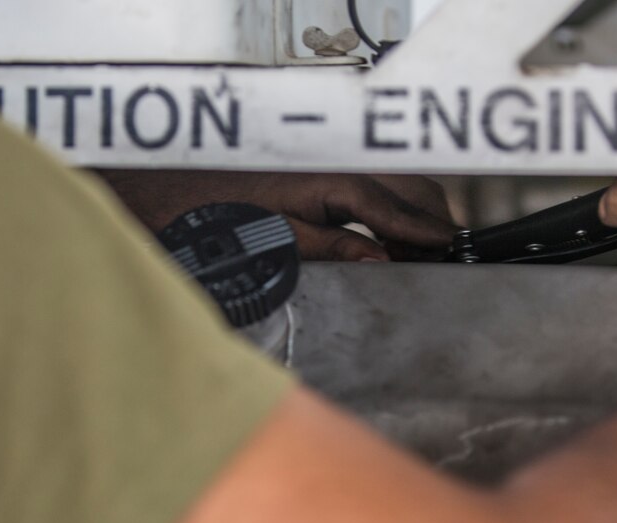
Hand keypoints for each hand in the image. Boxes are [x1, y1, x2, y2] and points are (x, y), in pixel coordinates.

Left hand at [94, 170, 458, 260]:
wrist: (166, 188)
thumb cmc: (210, 213)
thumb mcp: (276, 241)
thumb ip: (333, 249)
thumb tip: (381, 261)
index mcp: (326, 183)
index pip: (390, 208)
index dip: (423, 232)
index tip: (450, 248)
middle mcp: (332, 168)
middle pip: (405, 187)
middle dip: (430, 220)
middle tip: (443, 257)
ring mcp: (327, 169)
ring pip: (393, 183)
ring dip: (413, 213)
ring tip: (422, 252)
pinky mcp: (317, 176)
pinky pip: (371, 189)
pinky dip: (391, 210)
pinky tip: (388, 236)